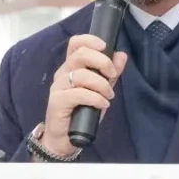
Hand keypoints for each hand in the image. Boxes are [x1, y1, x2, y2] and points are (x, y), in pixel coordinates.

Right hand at [40, 34, 128, 156]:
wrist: (65, 138)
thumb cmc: (82, 112)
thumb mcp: (101, 90)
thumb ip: (110, 73)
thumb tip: (121, 55)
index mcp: (72, 67)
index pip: (75, 44)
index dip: (90, 40)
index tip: (105, 47)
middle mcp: (63, 73)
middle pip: (80, 55)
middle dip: (102, 62)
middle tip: (112, 75)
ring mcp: (58, 87)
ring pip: (81, 75)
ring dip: (101, 84)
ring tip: (108, 96)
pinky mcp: (57, 101)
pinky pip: (79, 93)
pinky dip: (95, 98)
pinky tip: (102, 104)